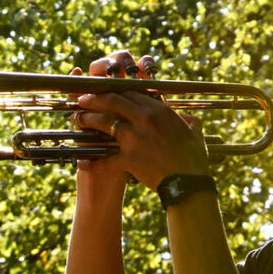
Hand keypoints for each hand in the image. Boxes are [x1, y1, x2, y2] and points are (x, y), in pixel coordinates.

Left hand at [73, 55, 208, 190]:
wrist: (188, 183)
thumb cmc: (194, 158)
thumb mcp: (194, 133)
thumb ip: (188, 121)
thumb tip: (187, 118)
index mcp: (158, 110)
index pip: (130, 92)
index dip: (113, 90)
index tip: (104, 92)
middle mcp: (144, 120)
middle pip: (112, 102)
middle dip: (94, 99)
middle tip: (82, 99)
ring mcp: (134, 139)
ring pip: (105, 123)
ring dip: (88, 120)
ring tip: (78, 120)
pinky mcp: (128, 159)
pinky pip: (105, 159)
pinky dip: (92, 162)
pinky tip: (82, 162)